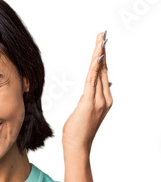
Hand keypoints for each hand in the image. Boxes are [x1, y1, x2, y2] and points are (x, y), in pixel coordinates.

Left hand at [62, 31, 112, 155]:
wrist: (77, 147)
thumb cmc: (78, 132)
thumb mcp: (85, 112)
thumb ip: (91, 99)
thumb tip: (95, 88)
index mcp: (104, 100)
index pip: (103, 74)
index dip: (102, 58)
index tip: (101, 43)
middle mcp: (104, 99)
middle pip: (103, 70)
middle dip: (102, 51)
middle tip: (101, 34)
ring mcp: (99, 101)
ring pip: (98, 73)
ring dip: (99, 55)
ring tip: (100, 39)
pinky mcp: (89, 103)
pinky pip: (92, 81)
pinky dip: (95, 68)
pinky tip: (97, 57)